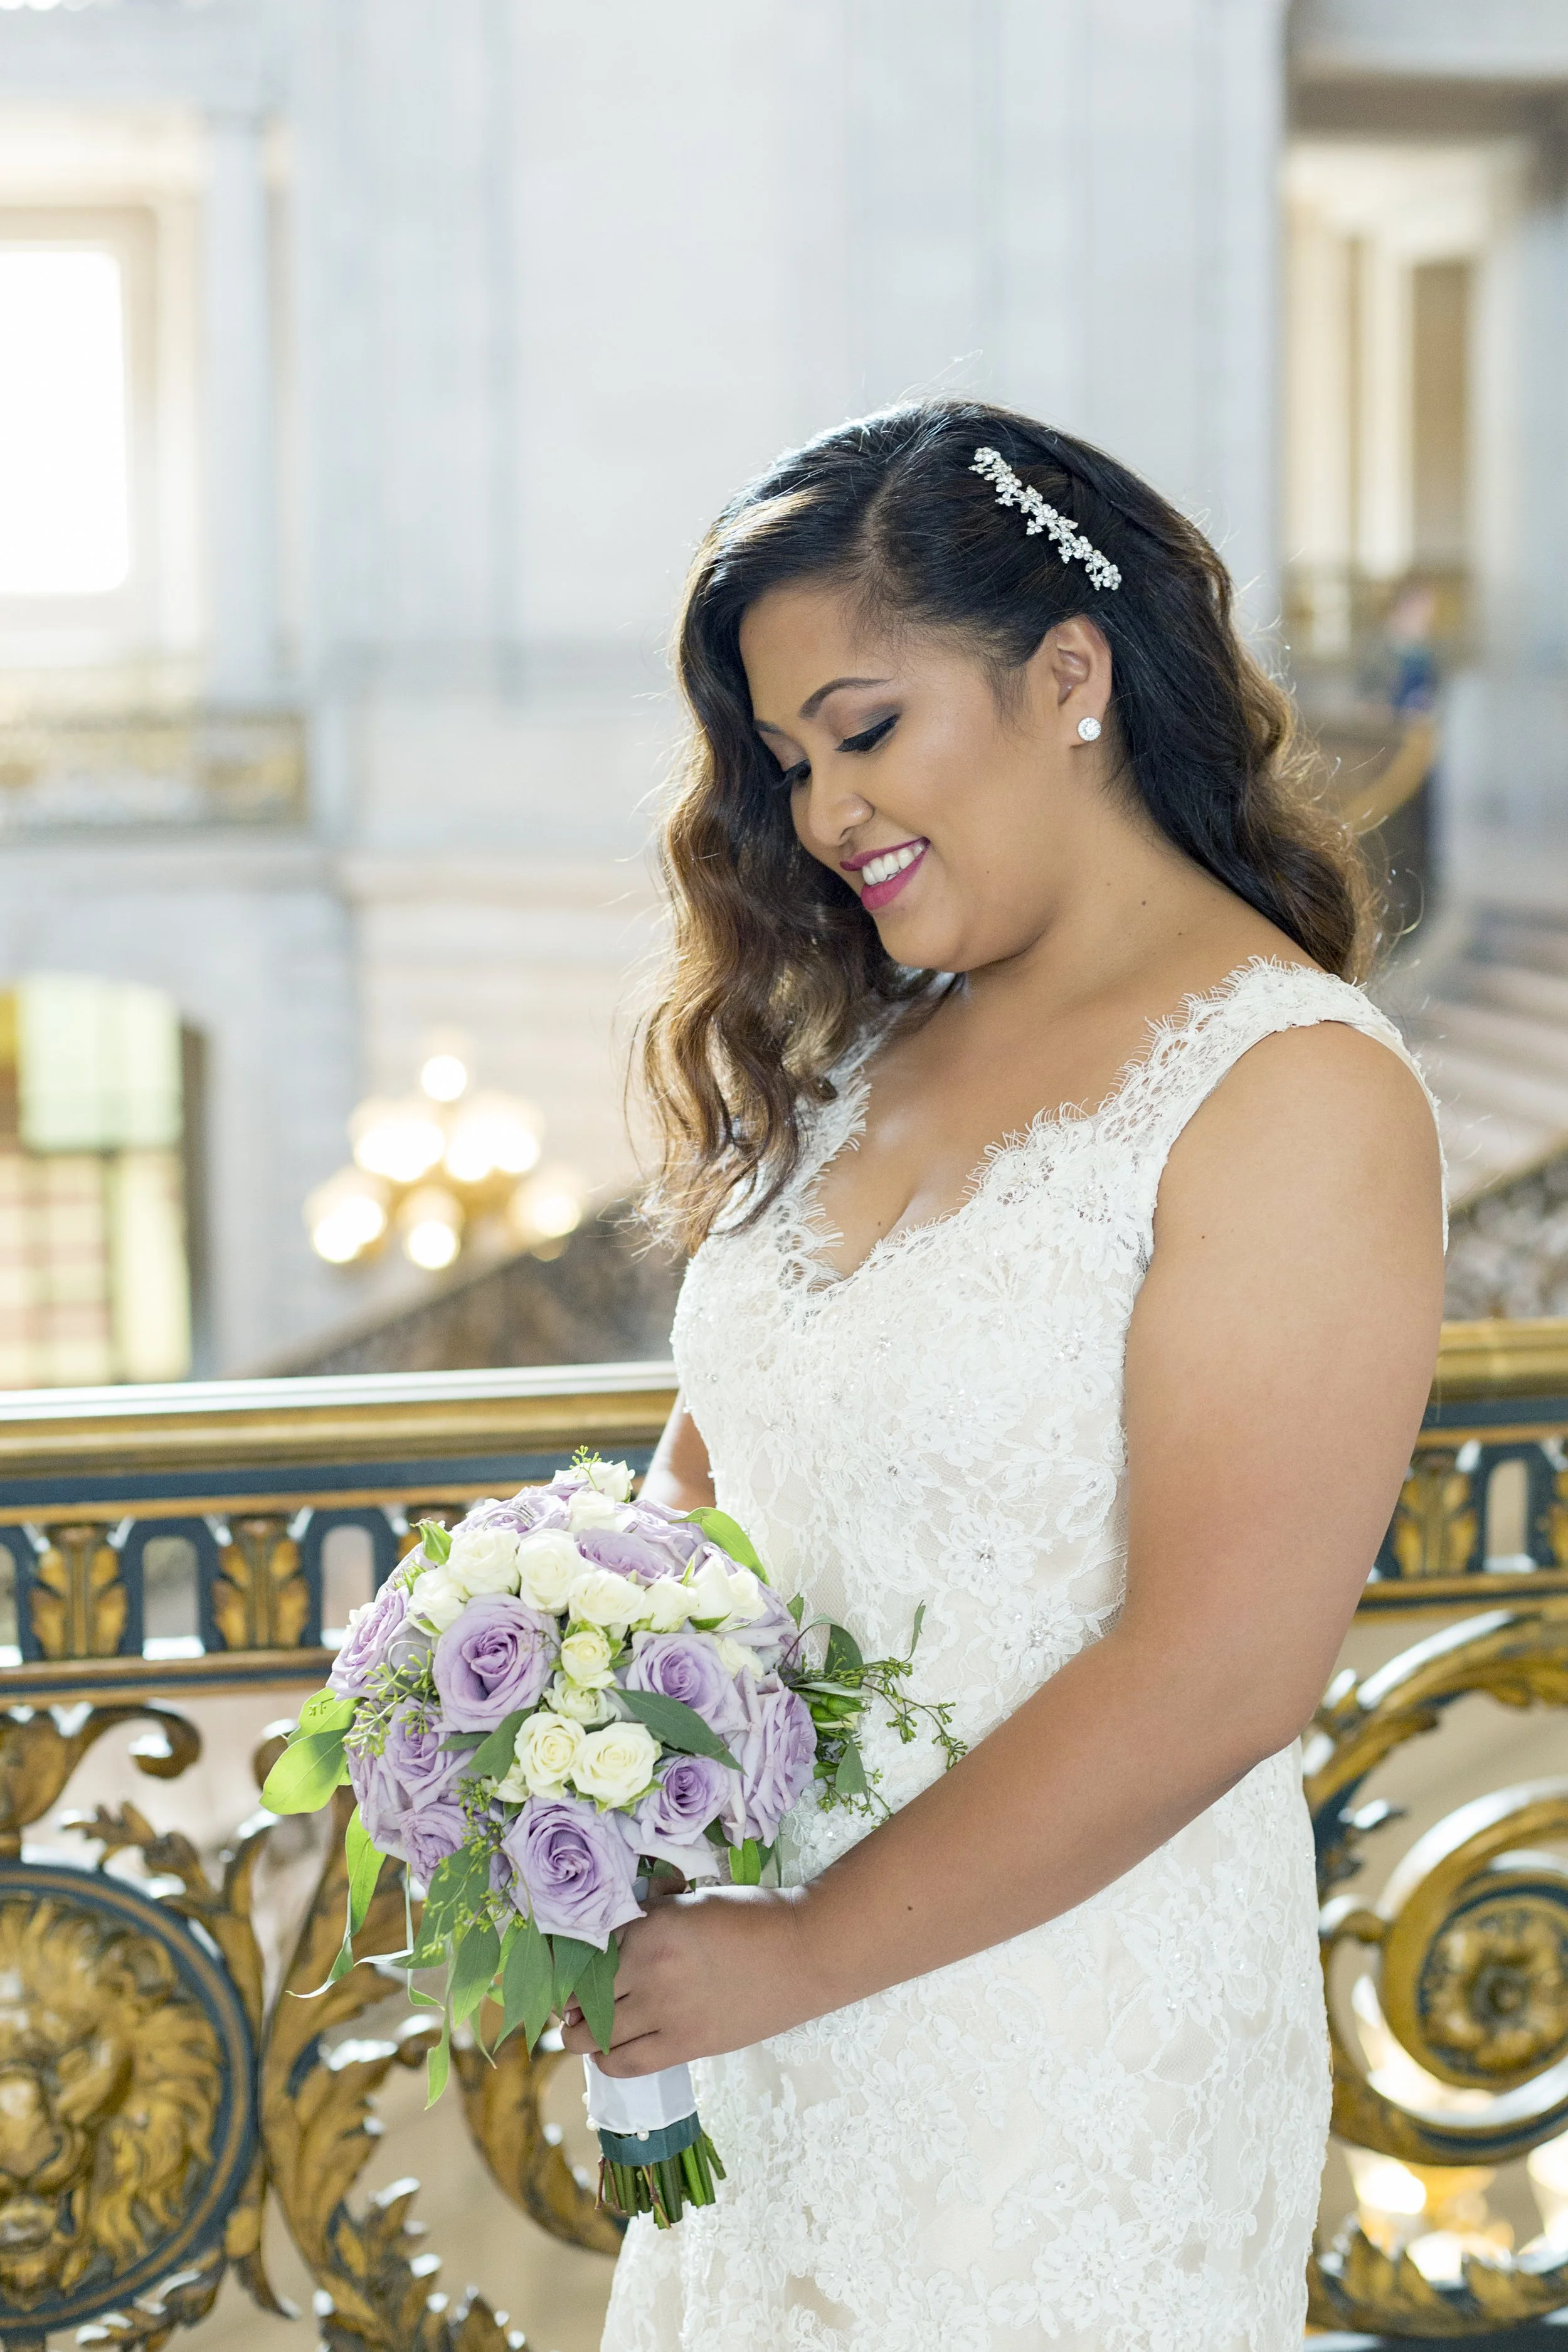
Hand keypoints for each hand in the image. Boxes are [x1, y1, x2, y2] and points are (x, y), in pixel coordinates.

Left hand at [559, 1883, 818, 2076]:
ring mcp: (665, 2012)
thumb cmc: (754, 1916)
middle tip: (573, 1996)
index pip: (585, 1946)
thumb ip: (653, 1908)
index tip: (567, 1963)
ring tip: (584, 2025)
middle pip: (579, 1994)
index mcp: (650, 1926)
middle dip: (569, 1997)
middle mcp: (648, 1969)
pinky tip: (606, 2050)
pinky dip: (605, 2060)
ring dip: (579, 2032)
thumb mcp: (695, 1900)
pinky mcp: (684, 2046)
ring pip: (592, 2035)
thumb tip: (624, 1914)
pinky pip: (625, 2064)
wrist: (804, 1954)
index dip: (570, 1957)